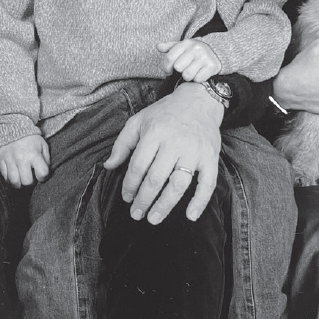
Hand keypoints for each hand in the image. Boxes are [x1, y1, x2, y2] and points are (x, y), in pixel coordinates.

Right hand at [0, 135, 50, 187]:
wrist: (13, 126)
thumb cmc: (30, 138)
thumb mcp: (43, 145)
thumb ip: (46, 160)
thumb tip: (44, 173)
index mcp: (34, 154)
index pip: (42, 174)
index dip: (43, 177)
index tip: (41, 174)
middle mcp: (21, 158)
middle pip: (27, 182)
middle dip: (30, 183)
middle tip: (30, 178)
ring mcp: (10, 160)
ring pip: (14, 182)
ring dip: (19, 184)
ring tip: (22, 179)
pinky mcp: (0, 161)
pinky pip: (4, 178)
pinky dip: (9, 180)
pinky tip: (14, 175)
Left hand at [104, 81, 221, 224]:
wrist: (199, 100)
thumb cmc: (165, 113)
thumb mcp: (139, 121)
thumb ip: (122, 144)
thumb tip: (108, 167)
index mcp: (155, 132)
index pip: (138, 166)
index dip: (130, 185)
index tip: (126, 198)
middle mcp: (175, 142)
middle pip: (156, 179)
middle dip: (144, 200)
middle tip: (136, 215)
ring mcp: (194, 151)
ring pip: (178, 184)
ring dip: (165, 205)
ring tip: (154, 218)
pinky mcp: (211, 157)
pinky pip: (208, 183)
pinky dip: (200, 201)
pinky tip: (190, 216)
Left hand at [157, 39, 219, 81]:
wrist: (217, 51)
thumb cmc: (195, 51)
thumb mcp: (183, 46)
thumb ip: (170, 47)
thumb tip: (158, 46)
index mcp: (186, 43)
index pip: (169, 57)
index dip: (166, 67)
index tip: (168, 71)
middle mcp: (195, 49)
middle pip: (178, 67)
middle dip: (179, 71)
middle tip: (184, 69)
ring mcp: (204, 57)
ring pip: (187, 75)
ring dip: (188, 76)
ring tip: (192, 71)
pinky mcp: (211, 66)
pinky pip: (198, 79)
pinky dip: (197, 79)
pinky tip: (199, 73)